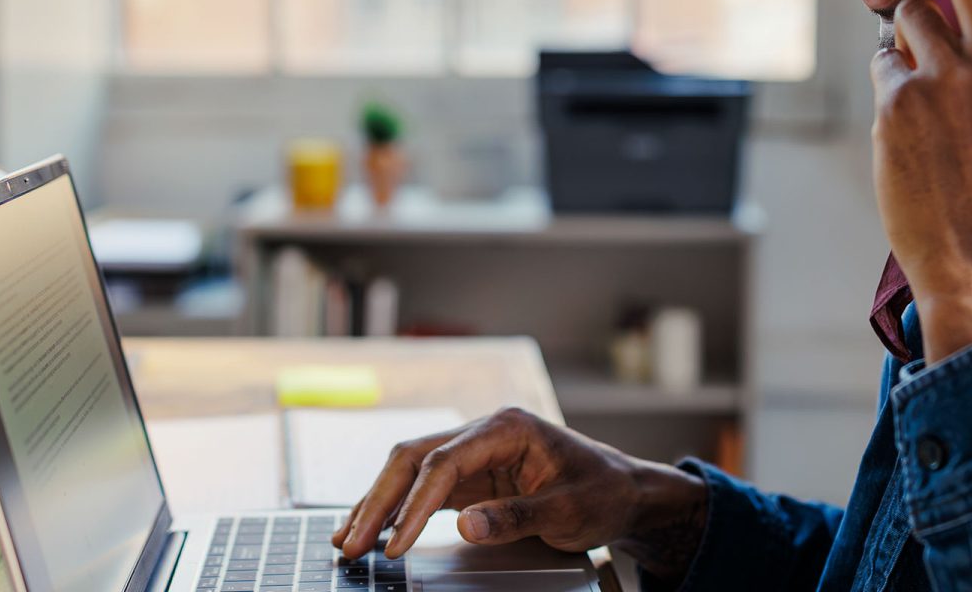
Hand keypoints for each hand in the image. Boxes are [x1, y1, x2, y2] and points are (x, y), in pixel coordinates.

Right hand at [331, 407, 708, 578]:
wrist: (624, 492)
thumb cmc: (603, 492)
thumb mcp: (569, 511)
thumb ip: (518, 517)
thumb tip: (467, 526)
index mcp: (506, 427)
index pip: (444, 461)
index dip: (415, 504)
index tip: (395, 542)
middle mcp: (483, 432)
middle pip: (413, 458)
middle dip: (378, 501)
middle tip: (351, 543)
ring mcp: (474, 453)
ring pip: (410, 471)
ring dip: (378, 505)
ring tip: (347, 540)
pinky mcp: (472, 477)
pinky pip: (423, 489)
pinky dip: (397, 510)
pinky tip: (374, 530)